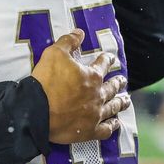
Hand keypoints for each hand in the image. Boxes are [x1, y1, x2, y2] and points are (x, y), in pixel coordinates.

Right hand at [30, 29, 129, 143]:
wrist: (37, 110)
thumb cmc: (46, 81)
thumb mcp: (54, 53)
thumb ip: (68, 41)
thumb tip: (79, 32)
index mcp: (92, 76)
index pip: (103, 64)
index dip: (107, 59)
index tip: (111, 58)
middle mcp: (98, 95)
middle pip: (112, 87)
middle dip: (118, 82)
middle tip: (122, 80)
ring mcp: (95, 114)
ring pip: (113, 108)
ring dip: (120, 103)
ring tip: (126, 100)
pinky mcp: (89, 131)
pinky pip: (106, 129)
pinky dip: (112, 126)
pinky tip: (115, 123)